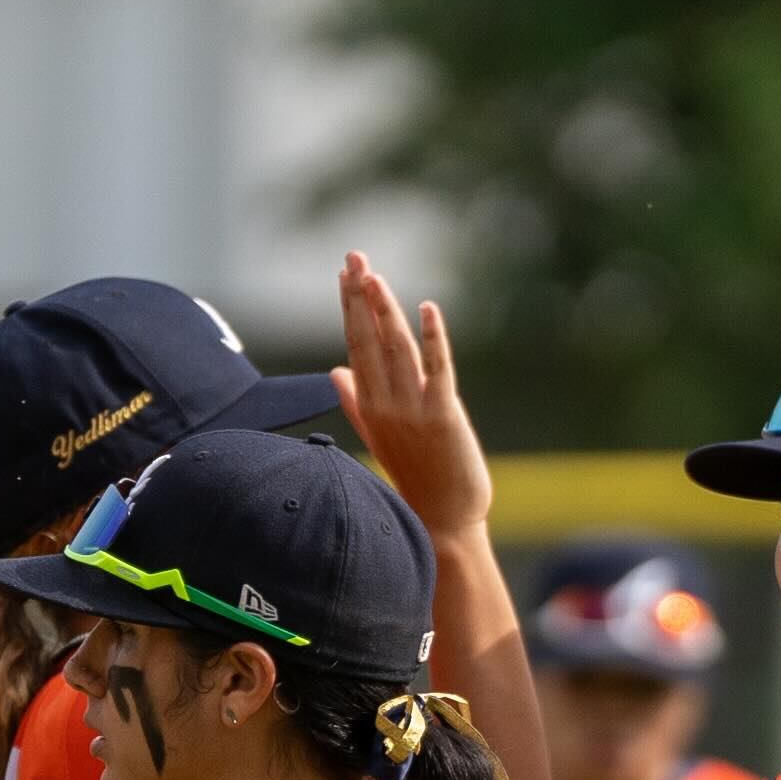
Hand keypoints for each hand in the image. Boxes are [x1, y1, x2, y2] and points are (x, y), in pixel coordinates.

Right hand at [331, 251, 492, 537]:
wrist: (442, 522)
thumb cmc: (415, 481)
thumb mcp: (379, 437)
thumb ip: (357, 401)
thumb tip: (336, 372)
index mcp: (370, 406)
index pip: (356, 345)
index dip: (350, 308)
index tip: (344, 272)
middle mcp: (386, 404)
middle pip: (369, 341)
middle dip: (360, 297)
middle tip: (354, 256)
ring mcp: (413, 410)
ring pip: (396, 349)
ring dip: (385, 311)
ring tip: (375, 276)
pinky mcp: (444, 416)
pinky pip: (437, 370)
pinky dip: (432, 339)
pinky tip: (427, 310)